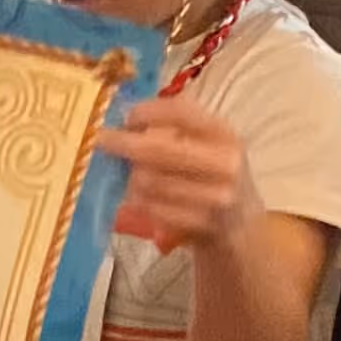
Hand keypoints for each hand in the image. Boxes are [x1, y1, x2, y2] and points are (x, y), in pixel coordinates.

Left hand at [96, 95, 260, 253]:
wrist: (241, 228)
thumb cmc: (214, 178)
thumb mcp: (208, 146)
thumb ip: (174, 129)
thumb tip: (123, 120)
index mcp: (225, 135)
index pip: (180, 113)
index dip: (146, 112)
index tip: (124, 116)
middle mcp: (225, 164)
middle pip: (158, 149)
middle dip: (122, 144)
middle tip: (99, 141)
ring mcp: (215, 198)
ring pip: (150, 181)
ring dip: (130, 177)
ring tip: (128, 175)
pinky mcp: (200, 225)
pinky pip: (153, 208)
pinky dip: (138, 201)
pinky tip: (138, 198)